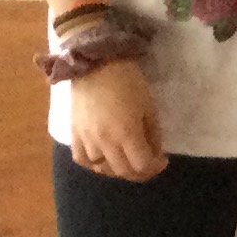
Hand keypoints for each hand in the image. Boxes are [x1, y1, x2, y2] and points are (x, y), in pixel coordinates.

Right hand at [65, 56, 165, 180]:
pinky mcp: (74, 133)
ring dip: (118, 169)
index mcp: (126, 134)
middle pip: (123, 171)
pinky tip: (103, 158)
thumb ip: (153, 136)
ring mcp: (86, 139)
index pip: (142, 166)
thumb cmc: (128, 82)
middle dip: (140, 172)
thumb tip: (154, 155)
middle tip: (147, 162)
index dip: (155, 168)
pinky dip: (94, 164)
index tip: (162, 160)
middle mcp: (104, 142)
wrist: (95, 64)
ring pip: (102, 169)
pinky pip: (82, 159)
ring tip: (126, 159)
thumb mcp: (149, 108)